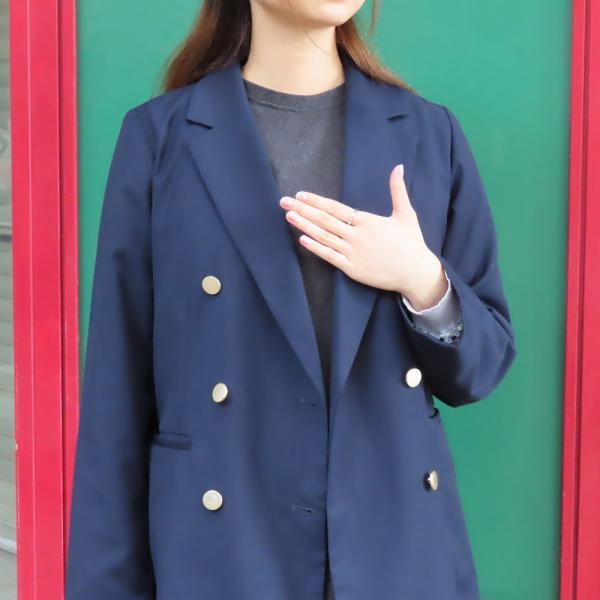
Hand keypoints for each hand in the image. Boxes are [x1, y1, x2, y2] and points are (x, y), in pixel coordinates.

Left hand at [278, 164, 447, 310]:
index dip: (316, 201)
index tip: (300, 195)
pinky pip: (329, 256)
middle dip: (303, 210)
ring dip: (304, 226)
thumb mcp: (406, 213)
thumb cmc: (411, 243)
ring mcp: (353, 253)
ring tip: (288, 216)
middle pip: (324, 220)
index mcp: (367, 220)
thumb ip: (398, 190)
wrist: (416, 272)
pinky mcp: (352, 269)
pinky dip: (315, 248)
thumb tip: (398, 167)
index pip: (335, 208)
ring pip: (323, 237)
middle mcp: (357, 235)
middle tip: (284, 202)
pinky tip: (302, 240)